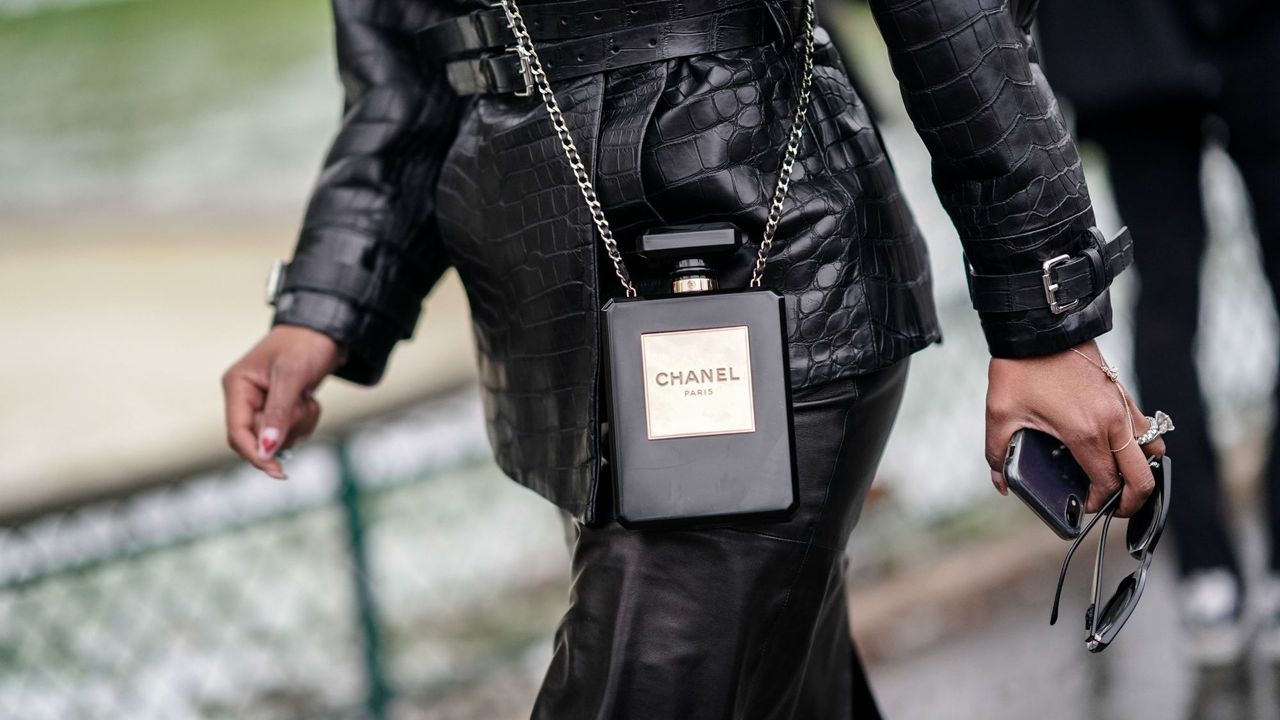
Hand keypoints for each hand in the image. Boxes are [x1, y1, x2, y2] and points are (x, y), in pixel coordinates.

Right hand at [222, 325, 345, 478]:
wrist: (328, 330)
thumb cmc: (306, 344)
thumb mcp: (292, 377)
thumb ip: (278, 414)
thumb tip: (267, 449)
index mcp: (237, 386)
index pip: (237, 433)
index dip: (255, 454)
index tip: (277, 471)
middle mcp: (245, 397)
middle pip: (258, 439)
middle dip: (285, 430)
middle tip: (302, 405)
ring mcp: (262, 403)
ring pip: (277, 438)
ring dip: (298, 424)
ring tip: (306, 398)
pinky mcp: (280, 407)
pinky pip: (290, 430)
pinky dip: (304, 420)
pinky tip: (309, 400)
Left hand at [986, 340, 1166, 517]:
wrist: (1039, 325)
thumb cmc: (1019, 369)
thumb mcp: (999, 415)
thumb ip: (997, 455)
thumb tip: (1001, 483)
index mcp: (1086, 433)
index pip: (1109, 483)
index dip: (1101, 502)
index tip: (1086, 505)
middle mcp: (1113, 422)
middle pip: (1144, 476)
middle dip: (1132, 501)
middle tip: (1113, 507)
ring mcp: (1123, 406)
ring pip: (1153, 450)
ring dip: (1141, 470)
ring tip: (1120, 479)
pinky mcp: (1122, 392)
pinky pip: (1146, 427)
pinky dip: (1140, 445)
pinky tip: (1115, 448)